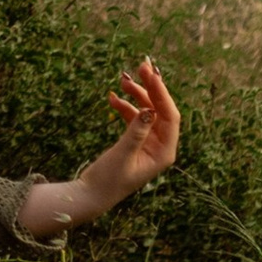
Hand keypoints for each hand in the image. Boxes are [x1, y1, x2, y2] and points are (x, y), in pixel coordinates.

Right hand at [93, 59, 180, 206]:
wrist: (92, 194)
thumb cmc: (109, 180)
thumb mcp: (123, 154)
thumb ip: (136, 131)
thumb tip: (149, 109)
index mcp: (164, 152)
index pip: (170, 116)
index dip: (161, 93)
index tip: (151, 75)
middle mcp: (160, 145)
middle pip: (161, 109)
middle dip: (151, 88)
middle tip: (141, 66)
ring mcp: (148, 142)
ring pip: (147, 110)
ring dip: (136, 94)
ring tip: (123, 80)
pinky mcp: (136, 140)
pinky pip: (134, 117)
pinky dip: (125, 106)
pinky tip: (113, 98)